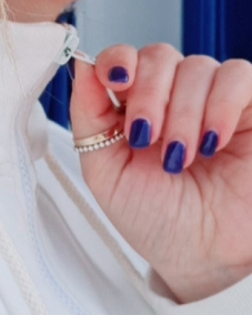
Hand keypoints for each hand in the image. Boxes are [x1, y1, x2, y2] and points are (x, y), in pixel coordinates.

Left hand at [69, 43, 251, 303]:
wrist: (205, 257)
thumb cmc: (156, 218)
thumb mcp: (104, 169)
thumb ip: (88, 115)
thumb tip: (79, 64)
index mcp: (131, 105)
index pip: (121, 58)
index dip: (116, 61)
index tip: (114, 83)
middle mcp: (172, 96)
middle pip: (157, 56)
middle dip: (148, 95)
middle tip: (146, 138)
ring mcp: (212, 99)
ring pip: (195, 66)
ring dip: (183, 112)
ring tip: (180, 157)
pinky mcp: (250, 107)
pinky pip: (237, 75)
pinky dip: (220, 104)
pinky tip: (212, 141)